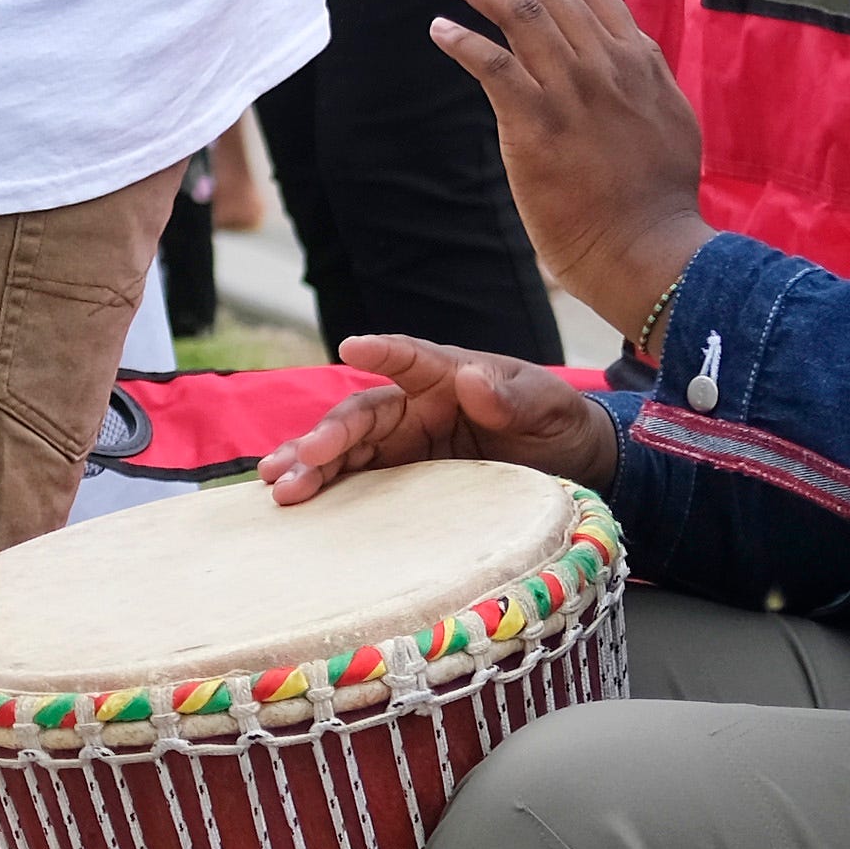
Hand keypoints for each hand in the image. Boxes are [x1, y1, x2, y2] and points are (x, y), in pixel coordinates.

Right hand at [252, 332, 624, 503]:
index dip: (382, 354)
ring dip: (309, 465)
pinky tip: (291, 499)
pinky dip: (322, 488)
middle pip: (361, 416)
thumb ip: (511, 395)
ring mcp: (404, 445)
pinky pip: (355, 481)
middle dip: (326, 437)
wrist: (572, 465)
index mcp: (447, 377)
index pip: (410, 359)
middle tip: (298, 461)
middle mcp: (415, 407)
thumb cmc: (559, 423)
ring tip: (277, 486)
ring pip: (346, 449)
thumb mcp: (547, 406)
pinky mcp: (401, 480)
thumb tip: (468, 377)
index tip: (354, 348)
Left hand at [421, 0, 709, 335]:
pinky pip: (492, 66)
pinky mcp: (537, 125)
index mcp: (641, 61)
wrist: (650, 248)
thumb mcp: (666, 119)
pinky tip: (439, 29)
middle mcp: (609, 66)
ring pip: (519, 15)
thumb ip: (639, 81)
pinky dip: (463, 40)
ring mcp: (574, 93)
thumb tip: (619, 55)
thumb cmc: (655, 198)